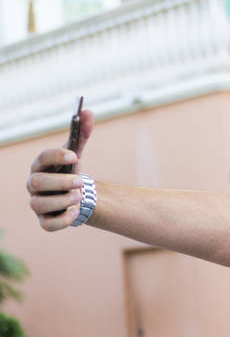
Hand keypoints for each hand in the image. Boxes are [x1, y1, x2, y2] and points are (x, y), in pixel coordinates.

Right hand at [26, 109, 94, 230]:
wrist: (75, 195)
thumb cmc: (69, 171)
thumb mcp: (75, 153)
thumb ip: (82, 134)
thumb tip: (88, 111)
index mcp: (41, 166)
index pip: (42, 158)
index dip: (56, 155)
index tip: (75, 155)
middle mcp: (34, 184)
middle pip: (36, 182)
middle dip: (59, 182)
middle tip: (81, 182)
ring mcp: (38, 203)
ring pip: (38, 204)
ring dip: (60, 200)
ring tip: (79, 197)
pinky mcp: (45, 220)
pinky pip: (47, 224)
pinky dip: (61, 220)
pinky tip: (75, 212)